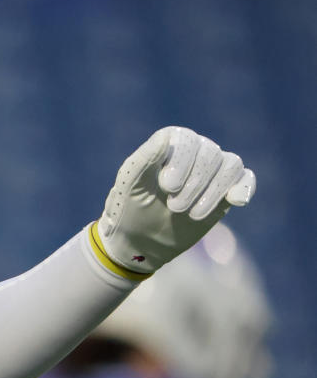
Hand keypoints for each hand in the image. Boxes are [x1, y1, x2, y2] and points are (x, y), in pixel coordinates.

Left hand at [95, 126, 254, 274]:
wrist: (142, 239)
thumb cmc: (130, 208)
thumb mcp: (131, 186)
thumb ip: (145, 159)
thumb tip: (165, 138)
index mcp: (169, 144)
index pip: (186, 138)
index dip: (182, 161)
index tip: (167, 187)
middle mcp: (194, 151)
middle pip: (210, 153)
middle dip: (195, 184)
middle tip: (174, 207)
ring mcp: (212, 170)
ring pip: (231, 165)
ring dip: (214, 191)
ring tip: (192, 214)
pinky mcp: (226, 190)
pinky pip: (246, 178)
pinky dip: (244, 187)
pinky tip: (236, 201)